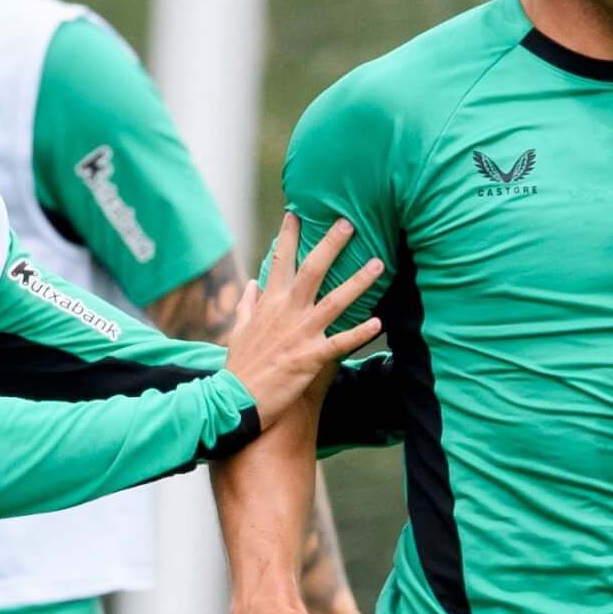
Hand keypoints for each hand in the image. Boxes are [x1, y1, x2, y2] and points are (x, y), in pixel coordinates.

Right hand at [220, 215, 382, 426]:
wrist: (233, 400)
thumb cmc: (239, 367)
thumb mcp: (238, 331)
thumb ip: (247, 305)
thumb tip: (251, 284)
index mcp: (269, 304)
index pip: (280, 262)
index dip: (289, 236)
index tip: (297, 213)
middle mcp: (286, 312)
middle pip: (312, 270)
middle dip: (331, 244)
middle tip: (349, 223)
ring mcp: (299, 333)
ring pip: (335, 301)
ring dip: (358, 281)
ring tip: (379, 263)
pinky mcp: (309, 358)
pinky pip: (339, 342)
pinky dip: (359, 333)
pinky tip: (378, 322)